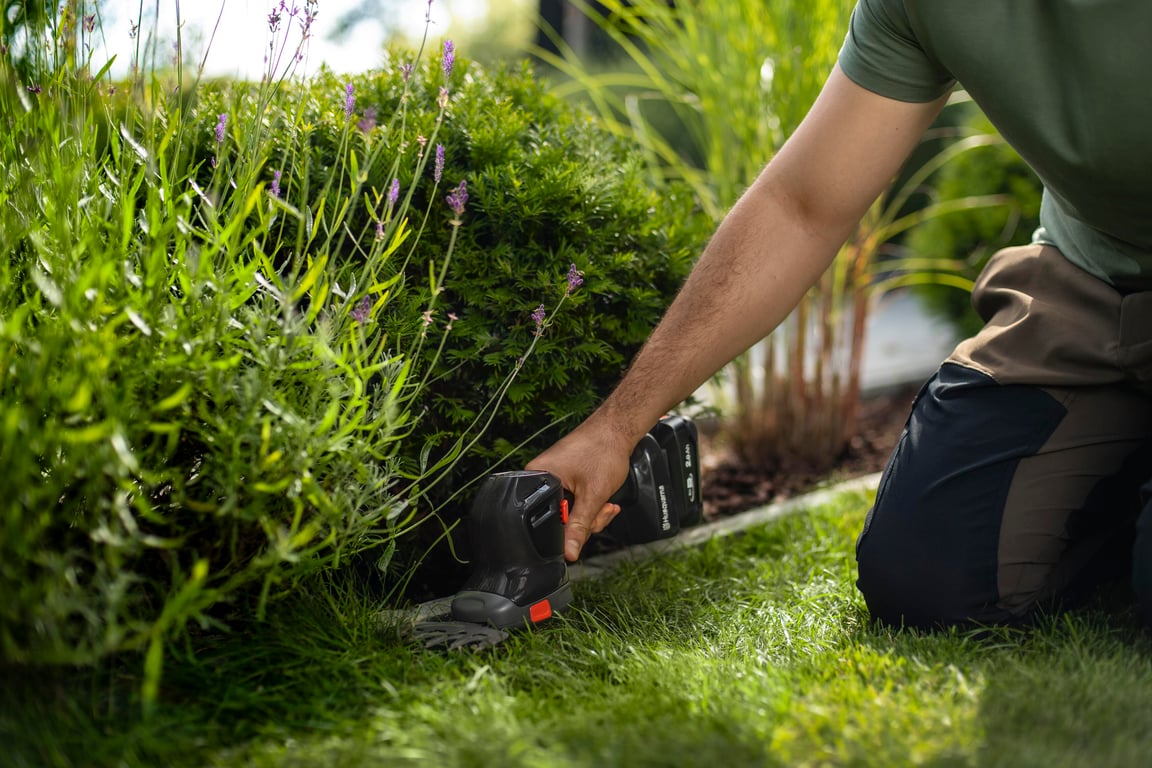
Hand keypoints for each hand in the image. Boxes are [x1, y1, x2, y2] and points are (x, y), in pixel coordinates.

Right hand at [526, 418, 634, 560]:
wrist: (617, 429)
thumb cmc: (603, 450)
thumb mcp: (593, 495)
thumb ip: (580, 526)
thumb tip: (569, 552)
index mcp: (537, 479)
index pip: (544, 520)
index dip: (566, 530)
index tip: (586, 528)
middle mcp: (541, 477)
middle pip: (559, 518)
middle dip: (586, 520)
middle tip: (602, 510)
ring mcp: (554, 477)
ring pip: (570, 512)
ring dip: (592, 512)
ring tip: (606, 502)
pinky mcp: (565, 477)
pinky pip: (574, 501)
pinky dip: (591, 503)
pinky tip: (604, 499)